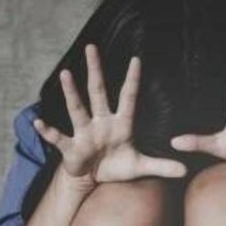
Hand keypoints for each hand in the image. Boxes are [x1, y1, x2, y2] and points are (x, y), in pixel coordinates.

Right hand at [32, 44, 187, 187]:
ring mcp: (85, 133)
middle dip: (95, 70)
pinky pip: (58, 138)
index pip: (128, 98)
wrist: (93, 179)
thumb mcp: (140, 167)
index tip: (136, 59)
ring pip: (77, 108)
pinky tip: (39, 123)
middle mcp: (100, 122)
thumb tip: (186, 170)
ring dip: (71, 92)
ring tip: (65, 74)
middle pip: (98, 92)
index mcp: (120, 124)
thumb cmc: (116, 167)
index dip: (132, 80)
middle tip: (91, 47)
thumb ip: (161, 166)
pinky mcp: (72, 148)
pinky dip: (48, 132)